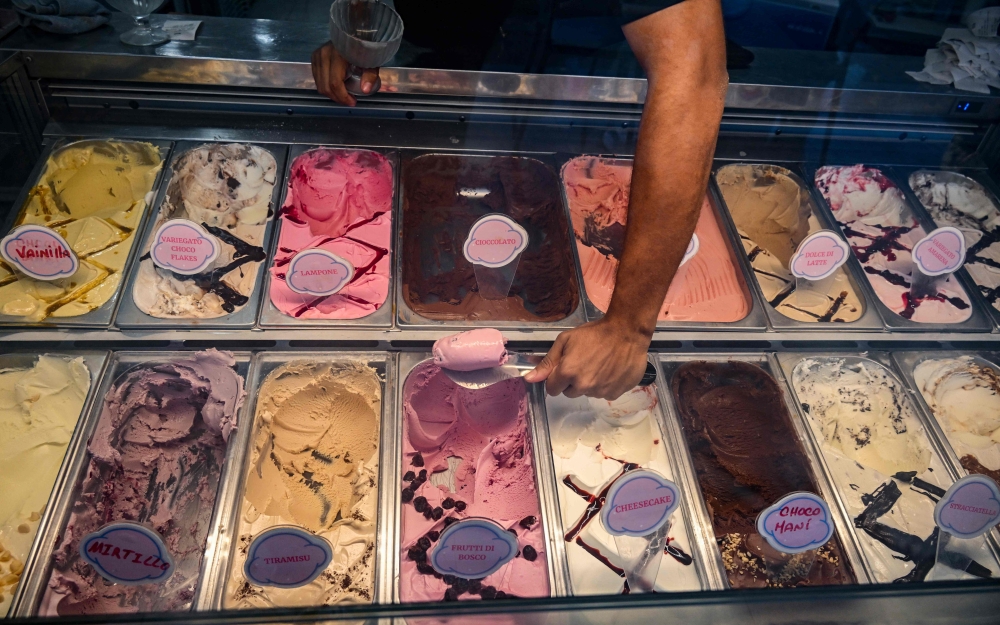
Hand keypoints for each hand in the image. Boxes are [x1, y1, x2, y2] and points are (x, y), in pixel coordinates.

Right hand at [311, 42, 379, 105]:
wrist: (354, 33)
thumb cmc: (363, 48)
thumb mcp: (371, 61)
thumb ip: (370, 75)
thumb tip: (365, 90)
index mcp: (337, 55)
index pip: (335, 83)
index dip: (343, 96)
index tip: (353, 102)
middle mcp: (324, 55)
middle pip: (325, 86)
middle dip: (337, 98)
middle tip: (349, 101)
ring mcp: (317, 55)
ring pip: (319, 84)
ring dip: (331, 94)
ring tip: (343, 95)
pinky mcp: (314, 57)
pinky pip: (317, 78)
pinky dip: (325, 86)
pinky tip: (336, 87)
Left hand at [523, 317, 650, 399]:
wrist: (627, 332)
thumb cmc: (595, 333)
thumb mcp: (566, 341)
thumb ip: (547, 362)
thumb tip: (529, 378)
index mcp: (568, 373)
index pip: (552, 389)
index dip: (556, 379)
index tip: (564, 369)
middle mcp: (583, 386)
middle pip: (570, 392)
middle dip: (573, 381)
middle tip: (583, 363)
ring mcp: (601, 392)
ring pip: (588, 393)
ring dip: (590, 383)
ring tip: (599, 364)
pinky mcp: (615, 393)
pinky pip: (604, 393)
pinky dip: (605, 384)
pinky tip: (610, 369)